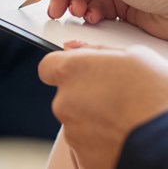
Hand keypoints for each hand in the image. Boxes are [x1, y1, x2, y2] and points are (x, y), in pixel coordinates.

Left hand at [39, 43, 167, 168]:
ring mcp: (72, 131)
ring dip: (94, 120)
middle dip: (85, 97)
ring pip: (77, 121)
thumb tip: (77, 49)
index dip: (66, 71)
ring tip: (125, 120)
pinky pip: (86, 145)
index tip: (80, 74)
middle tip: (116, 100)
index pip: (49, 67)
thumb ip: (96, 51)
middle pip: (65, 96)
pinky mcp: (82, 157)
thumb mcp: (136, 57)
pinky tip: (123, 137)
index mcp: (72, 71)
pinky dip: (100, 142)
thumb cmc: (159, 99)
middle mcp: (64, 101)